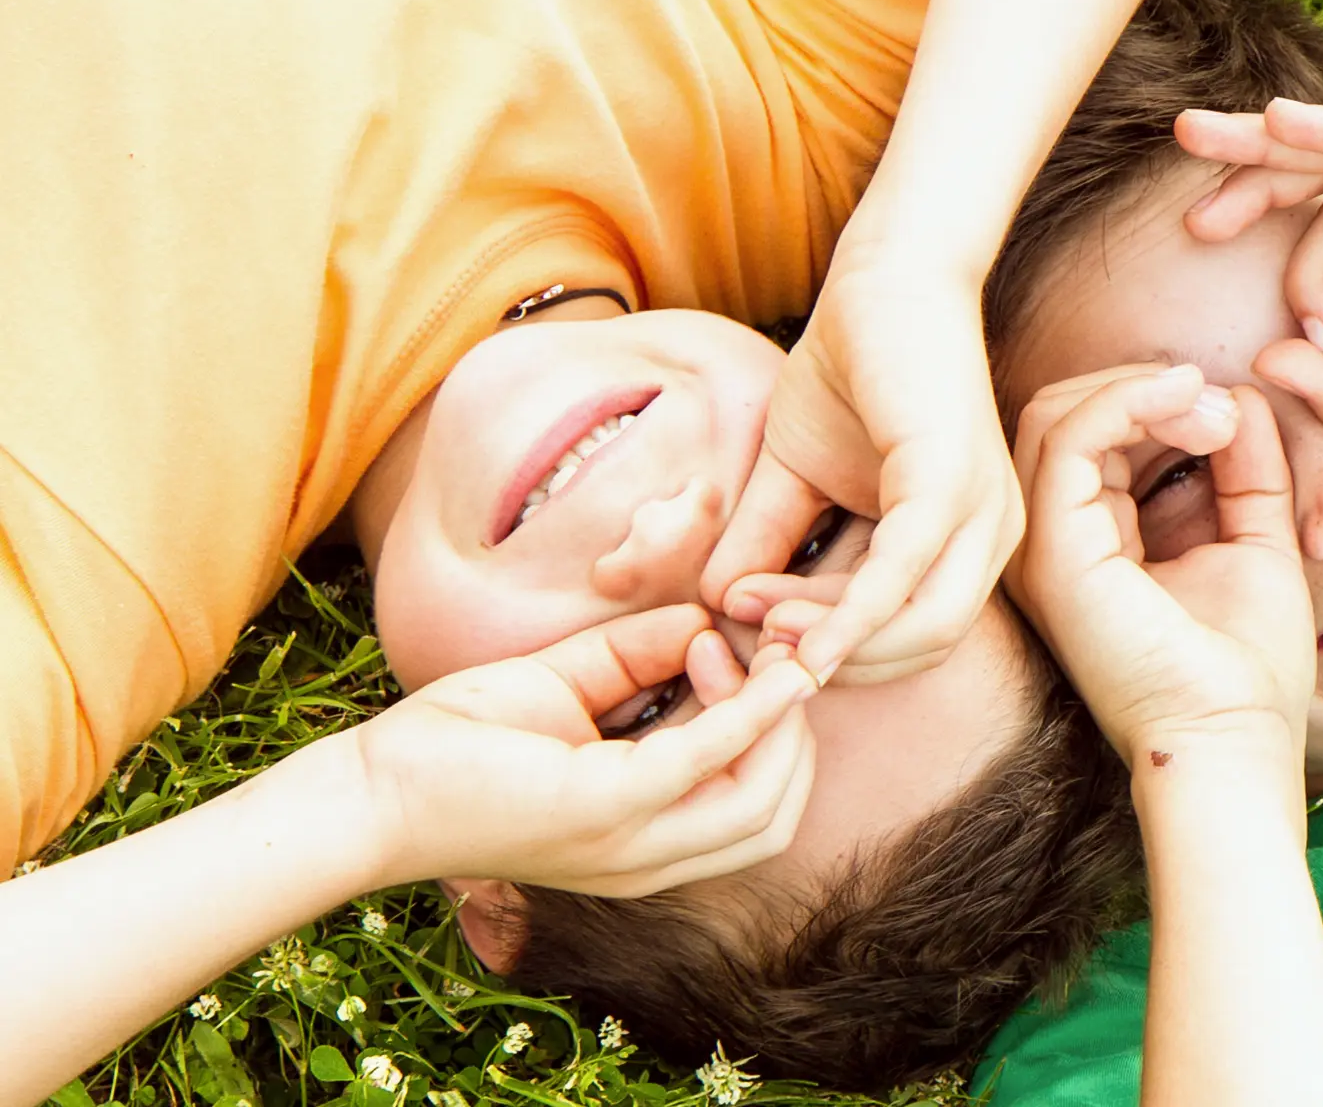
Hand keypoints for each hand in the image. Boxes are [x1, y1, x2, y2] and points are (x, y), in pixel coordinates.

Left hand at [351, 604, 818, 895]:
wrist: (366, 793)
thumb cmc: (456, 747)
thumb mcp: (569, 689)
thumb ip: (639, 659)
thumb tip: (706, 623)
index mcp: (644, 843)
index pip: (757, 808)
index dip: (776, 731)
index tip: (741, 657)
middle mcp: (648, 860)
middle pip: (778, 813)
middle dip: (794, 730)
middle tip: (766, 656)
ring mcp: (629, 843)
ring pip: (765, 801)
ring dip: (774, 718)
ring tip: (743, 655)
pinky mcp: (603, 807)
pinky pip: (706, 757)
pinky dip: (744, 708)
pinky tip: (741, 659)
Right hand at [701, 271, 1024, 684]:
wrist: (881, 281)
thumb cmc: (850, 371)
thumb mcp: (794, 475)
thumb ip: (764, 542)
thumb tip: (716, 607)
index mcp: (964, 545)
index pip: (906, 637)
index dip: (829, 654)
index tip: (749, 642)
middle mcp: (989, 539)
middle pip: (920, 649)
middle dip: (835, 662)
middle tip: (753, 645)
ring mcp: (981, 513)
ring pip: (923, 630)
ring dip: (834, 642)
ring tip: (760, 621)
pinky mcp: (952, 483)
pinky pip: (904, 575)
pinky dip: (851, 617)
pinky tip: (800, 638)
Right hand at [1003, 364, 1314, 765]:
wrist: (1237, 737)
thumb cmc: (1247, 668)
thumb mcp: (1255, 541)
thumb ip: (1245, 471)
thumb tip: (1239, 398)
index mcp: (1089, 544)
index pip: (1093, 440)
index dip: (1156, 404)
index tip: (1231, 415)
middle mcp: (1051, 545)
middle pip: (1062, 417)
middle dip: (1143, 388)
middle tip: (1220, 406)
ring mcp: (1042, 548)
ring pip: (1055, 416)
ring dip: (1139, 390)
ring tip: (1211, 409)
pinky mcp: (1054, 552)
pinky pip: (1067, 438)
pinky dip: (1127, 401)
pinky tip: (1187, 405)